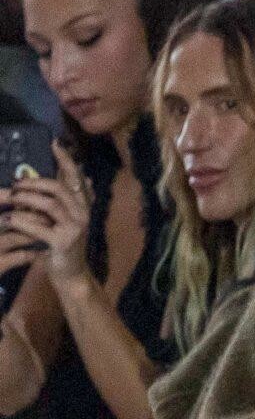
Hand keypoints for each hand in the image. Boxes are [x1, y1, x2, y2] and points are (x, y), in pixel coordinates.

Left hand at [0, 143, 91, 286]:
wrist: (71, 275)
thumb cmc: (62, 246)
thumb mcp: (62, 220)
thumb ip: (60, 200)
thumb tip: (67, 178)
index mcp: (82, 207)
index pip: (76, 178)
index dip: (66, 160)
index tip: (55, 143)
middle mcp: (83, 215)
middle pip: (58, 188)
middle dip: (32, 183)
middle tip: (15, 186)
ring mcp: (75, 229)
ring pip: (49, 204)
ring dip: (24, 199)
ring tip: (10, 200)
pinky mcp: (63, 242)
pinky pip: (38, 226)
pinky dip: (20, 221)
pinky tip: (8, 220)